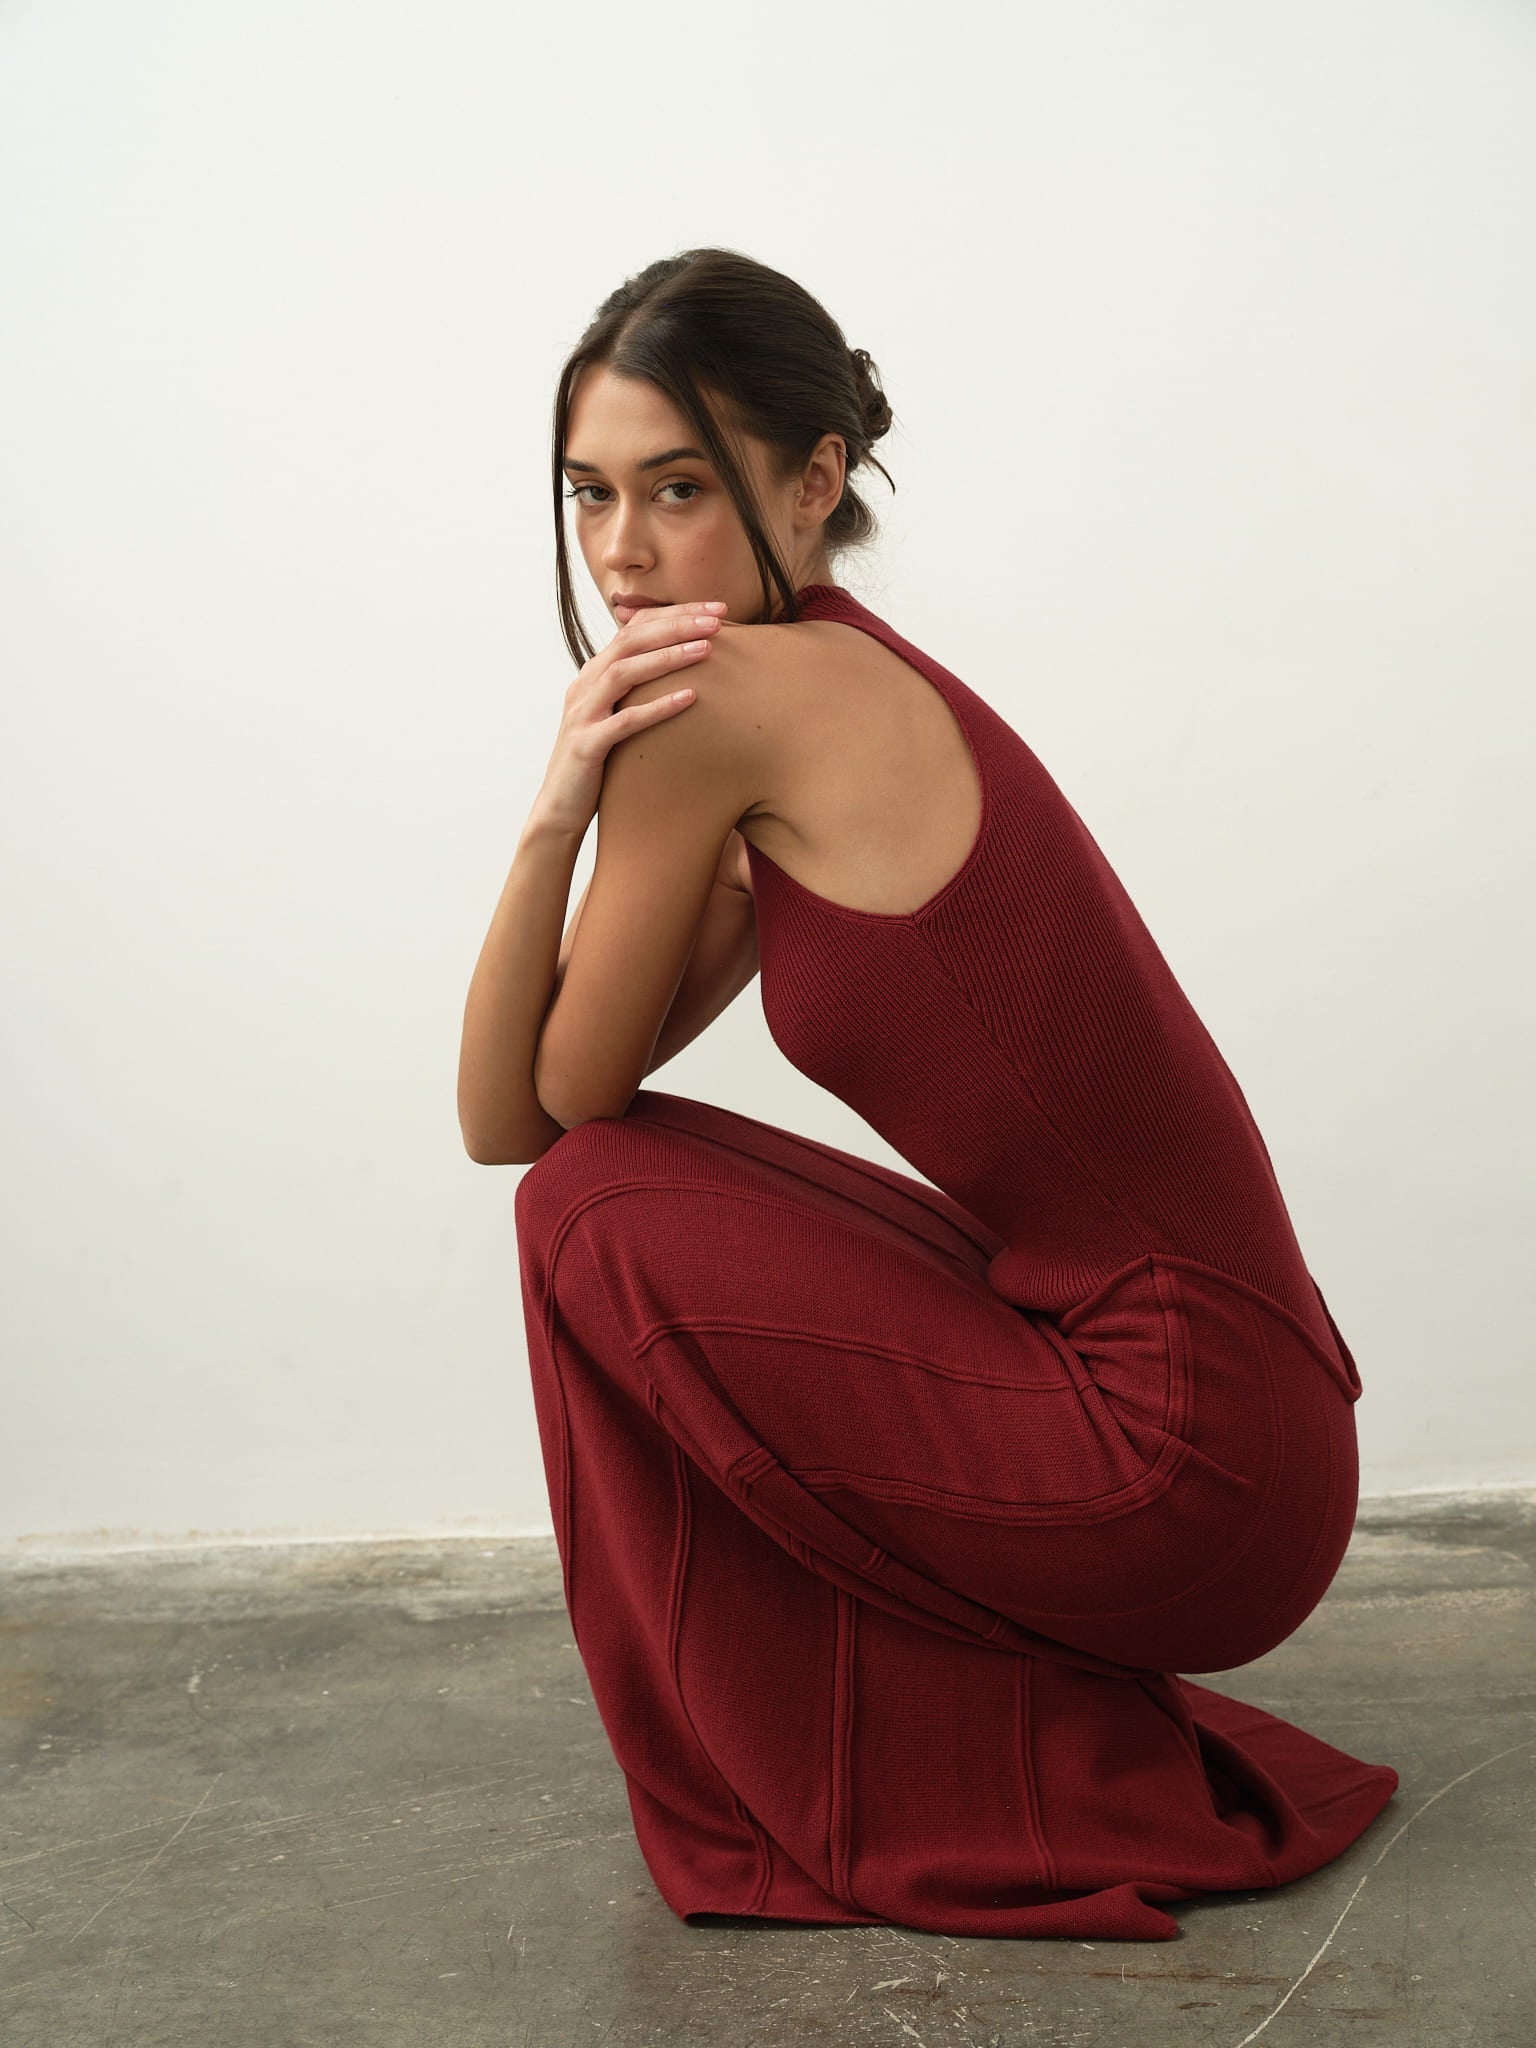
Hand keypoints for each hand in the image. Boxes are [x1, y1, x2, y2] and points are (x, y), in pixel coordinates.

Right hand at [531, 600, 728, 837]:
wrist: (559, 808)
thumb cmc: (598, 763)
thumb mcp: (616, 717)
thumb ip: (638, 691)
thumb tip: (682, 672)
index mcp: (594, 674)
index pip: (635, 628)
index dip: (675, 614)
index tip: (716, 609)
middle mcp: (586, 686)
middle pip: (632, 639)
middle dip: (677, 624)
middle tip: (718, 618)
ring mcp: (584, 714)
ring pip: (626, 672)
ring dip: (668, 657)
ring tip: (707, 648)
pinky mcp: (587, 746)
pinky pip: (625, 721)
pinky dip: (657, 707)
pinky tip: (689, 699)